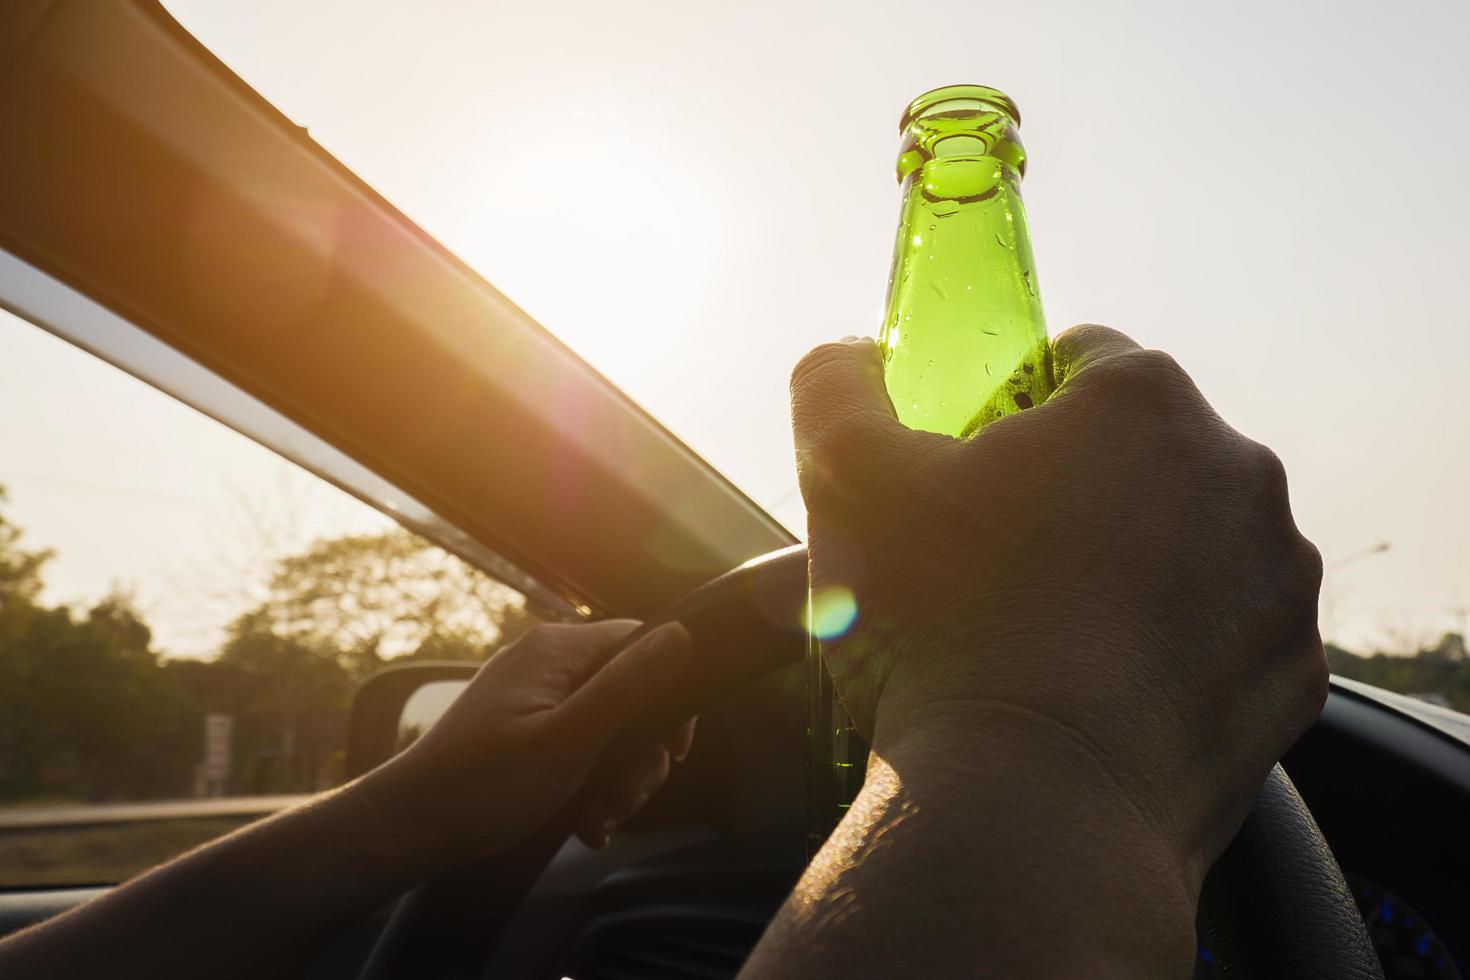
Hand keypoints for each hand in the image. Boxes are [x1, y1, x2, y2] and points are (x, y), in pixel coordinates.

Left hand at [355, 620, 696, 870]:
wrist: (408, 829)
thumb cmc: (481, 787)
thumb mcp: (568, 741)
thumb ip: (626, 687)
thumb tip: (681, 637)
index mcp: (555, 650)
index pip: (641, 642)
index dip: (668, 694)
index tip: (671, 750)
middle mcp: (545, 662)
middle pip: (629, 693)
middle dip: (637, 754)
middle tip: (621, 800)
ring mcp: (532, 694)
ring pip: (608, 727)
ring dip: (615, 779)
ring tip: (596, 818)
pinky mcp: (523, 726)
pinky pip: (579, 744)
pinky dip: (589, 783)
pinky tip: (582, 820)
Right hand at [791, 326, 1326, 886]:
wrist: (1032, 811)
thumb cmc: (939, 631)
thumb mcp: (850, 482)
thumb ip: (835, 389)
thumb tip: (843, 358)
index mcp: (1141, 402)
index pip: (1078, 359)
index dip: (1013, 407)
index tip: (974, 469)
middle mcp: (1238, 473)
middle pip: (1139, 454)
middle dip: (1076, 491)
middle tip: (997, 564)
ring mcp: (1280, 579)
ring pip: (1191, 543)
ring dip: (1132, 567)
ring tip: (1047, 637)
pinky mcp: (1294, 674)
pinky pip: (1227, 635)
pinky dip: (1176, 649)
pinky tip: (1102, 691)